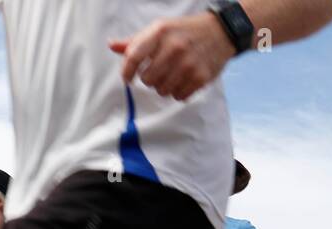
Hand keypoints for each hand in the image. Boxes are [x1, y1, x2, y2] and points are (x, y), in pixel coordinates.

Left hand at [110, 14, 234, 100]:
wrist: (220, 33)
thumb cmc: (185, 32)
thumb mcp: (160, 29)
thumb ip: (137, 41)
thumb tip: (112, 46)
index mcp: (160, 32)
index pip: (134, 56)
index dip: (126, 71)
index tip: (126, 79)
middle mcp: (174, 48)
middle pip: (148, 79)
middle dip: (149, 80)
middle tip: (157, 73)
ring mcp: (188, 64)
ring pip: (162, 90)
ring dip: (164, 88)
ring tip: (171, 77)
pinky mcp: (200, 77)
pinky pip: (179, 96)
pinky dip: (178, 93)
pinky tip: (182, 82)